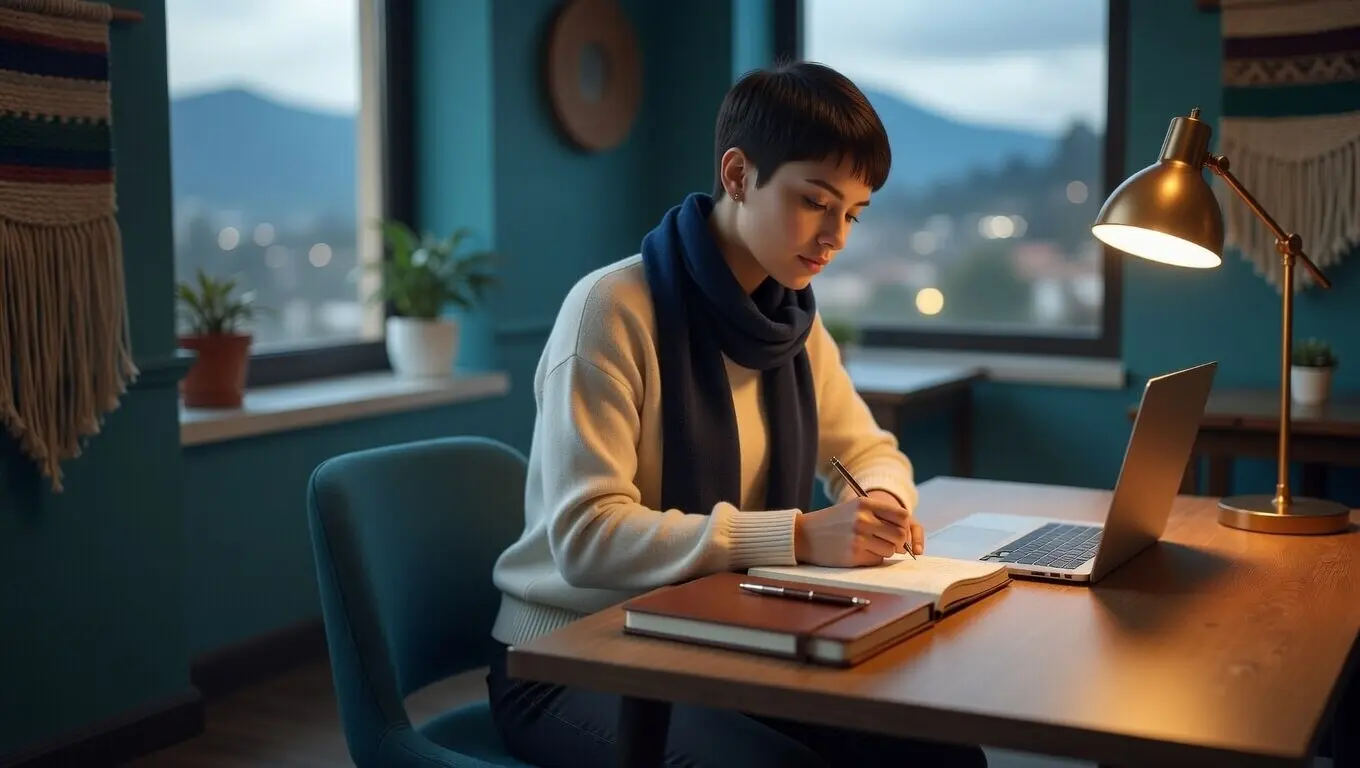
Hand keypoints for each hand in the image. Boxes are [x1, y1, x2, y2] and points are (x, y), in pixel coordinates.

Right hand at [794, 494, 918, 566]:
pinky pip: (877, 560)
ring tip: (870, 547)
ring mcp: (859, 537)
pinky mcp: (854, 554)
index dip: (904, 525)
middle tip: (890, 544)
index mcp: (865, 503)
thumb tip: (907, 534)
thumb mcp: (854, 508)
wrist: (804, 535)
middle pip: (900, 535)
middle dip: (899, 543)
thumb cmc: (833, 522)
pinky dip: (872, 558)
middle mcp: (863, 519)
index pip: (902, 515)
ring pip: (890, 550)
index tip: (898, 531)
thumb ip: (879, 515)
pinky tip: (859, 552)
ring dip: (884, 551)